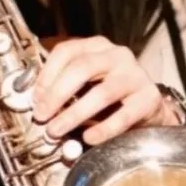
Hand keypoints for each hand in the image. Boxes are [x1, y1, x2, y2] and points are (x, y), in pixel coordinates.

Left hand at [33, 36, 180, 144]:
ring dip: (74, 114)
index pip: (66, 51)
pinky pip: (123, 116)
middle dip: (57, 94)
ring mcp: (136, 75)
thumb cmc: (112, 97)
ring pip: (101, 93)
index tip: (35, 99)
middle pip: (82, 68)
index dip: (46, 75)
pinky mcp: (149, 98)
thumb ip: (64, 88)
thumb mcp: (87, 84)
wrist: (150, 109)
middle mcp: (118, 56)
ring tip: (57, 130)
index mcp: (98, 47)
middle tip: (42, 116)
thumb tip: (37, 104)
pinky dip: (103, 129)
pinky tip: (89, 138)